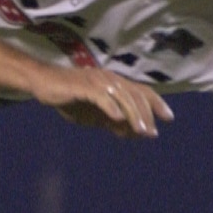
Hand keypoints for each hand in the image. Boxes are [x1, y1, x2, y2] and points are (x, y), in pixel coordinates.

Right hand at [32, 64, 170, 137]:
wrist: (44, 83)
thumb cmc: (70, 97)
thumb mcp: (94, 114)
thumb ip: (112, 121)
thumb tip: (132, 134)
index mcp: (115, 83)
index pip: (141, 91)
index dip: (156, 103)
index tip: (169, 118)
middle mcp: (110, 79)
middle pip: (135, 95)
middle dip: (146, 114)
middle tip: (151, 133)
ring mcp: (97, 81)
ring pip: (122, 96)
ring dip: (133, 114)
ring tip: (140, 130)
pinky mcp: (83, 85)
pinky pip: (101, 96)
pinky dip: (111, 107)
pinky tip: (117, 118)